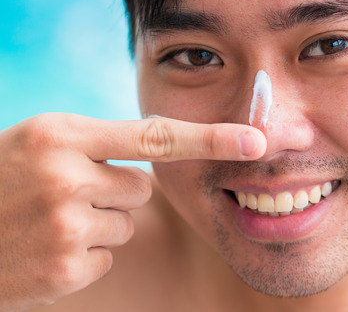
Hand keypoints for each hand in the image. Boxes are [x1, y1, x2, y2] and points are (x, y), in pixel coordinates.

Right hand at [0, 113, 264, 310]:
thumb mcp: (37, 143)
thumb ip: (96, 144)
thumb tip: (158, 161)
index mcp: (61, 134)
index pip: (155, 136)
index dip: (212, 138)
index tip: (256, 140)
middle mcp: (65, 176)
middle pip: (143, 188)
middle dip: (114, 193)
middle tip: (63, 196)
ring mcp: (64, 225)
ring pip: (126, 224)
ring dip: (97, 225)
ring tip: (47, 221)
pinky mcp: (65, 267)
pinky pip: (107, 256)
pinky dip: (82, 256)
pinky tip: (44, 249)